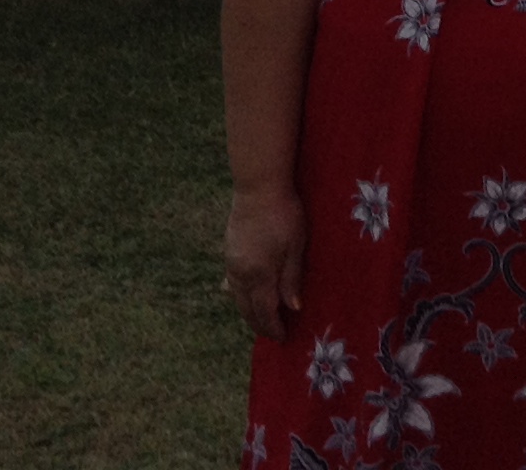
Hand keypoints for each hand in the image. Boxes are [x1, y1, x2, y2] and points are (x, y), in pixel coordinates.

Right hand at [224, 185, 307, 341]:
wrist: (258, 187)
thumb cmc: (284, 214)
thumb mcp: (296, 246)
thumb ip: (292, 278)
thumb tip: (293, 308)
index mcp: (259, 275)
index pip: (265, 311)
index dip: (273, 327)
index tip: (283, 338)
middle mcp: (241, 274)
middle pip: (247, 308)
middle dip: (259, 324)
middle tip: (272, 334)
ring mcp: (231, 262)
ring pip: (237, 297)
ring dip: (248, 311)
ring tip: (260, 320)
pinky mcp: (228, 252)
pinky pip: (232, 282)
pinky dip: (239, 295)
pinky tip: (241, 296)